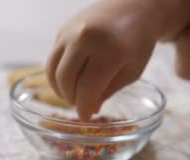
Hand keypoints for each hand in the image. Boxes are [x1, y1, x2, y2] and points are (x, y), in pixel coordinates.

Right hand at [46, 0, 161, 119]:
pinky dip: (58, 75)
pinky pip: (52, 60)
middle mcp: (85, 38)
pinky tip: (70, 80)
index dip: (84, 107)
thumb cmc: (137, 43)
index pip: (87, 88)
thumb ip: (108, 91)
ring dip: (60, 89)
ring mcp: (70, 32)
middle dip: (71, 99)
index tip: (85, 117)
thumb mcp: (131, 71)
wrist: (133, 8)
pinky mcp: (62, 30)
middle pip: (66, 80)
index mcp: (110, 50)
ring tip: (73, 94)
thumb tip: (88, 109)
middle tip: (80, 105)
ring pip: (53, 71)